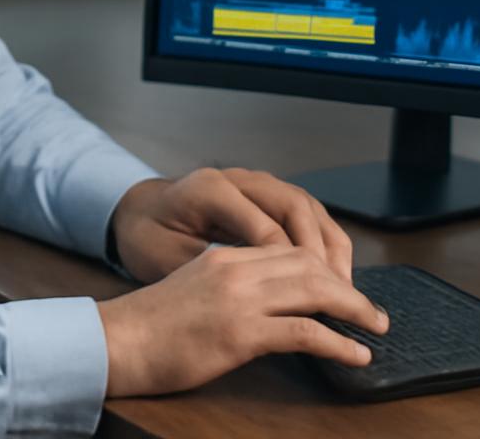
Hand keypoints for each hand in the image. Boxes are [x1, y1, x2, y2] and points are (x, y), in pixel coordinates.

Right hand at [97, 244, 388, 396]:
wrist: (114, 343)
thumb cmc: (148, 328)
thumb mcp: (194, 292)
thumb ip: (231, 290)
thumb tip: (269, 309)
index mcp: (226, 257)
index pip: (290, 250)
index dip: (326, 269)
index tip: (345, 290)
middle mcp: (237, 269)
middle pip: (310, 264)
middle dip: (349, 287)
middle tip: (372, 311)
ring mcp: (240, 300)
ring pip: (315, 290)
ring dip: (353, 309)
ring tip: (374, 327)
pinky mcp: (240, 333)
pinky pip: (304, 332)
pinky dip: (337, 343)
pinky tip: (354, 354)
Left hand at [109, 167, 353, 282]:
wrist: (134, 210)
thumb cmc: (146, 236)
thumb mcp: (163, 257)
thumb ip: (209, 269)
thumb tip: (254, 295)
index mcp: (213, 190)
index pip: (268, 226)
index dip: (295, 264)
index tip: (314, 300)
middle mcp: (241, 179)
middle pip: (298, 208)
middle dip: (323, 253)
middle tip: (342, 294)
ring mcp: (256, 183)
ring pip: (308, 208)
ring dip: (330, 247)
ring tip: (345, 288)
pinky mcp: (264, 194)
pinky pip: (304, 213)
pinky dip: (322, 240)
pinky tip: (331, 273)